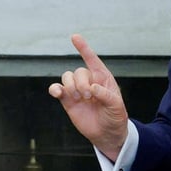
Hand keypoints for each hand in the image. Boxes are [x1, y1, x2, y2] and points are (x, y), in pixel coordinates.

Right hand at [48, 34, 128, 159]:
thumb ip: (106, 95)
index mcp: (103, 78)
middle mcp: (89, 81)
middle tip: (88, 97)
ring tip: (78, 98)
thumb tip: (92, 88)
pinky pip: (57, 89)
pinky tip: (57, 93)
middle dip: (81, 83)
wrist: (107, 134)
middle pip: (78, 72)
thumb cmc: (115, 117)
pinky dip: (54, 89)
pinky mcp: (68, 100)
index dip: (83, 48)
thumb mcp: (116, 106)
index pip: (92, 59)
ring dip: (70, 86)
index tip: (74, 37)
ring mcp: (77, 90)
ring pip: (66, 77)